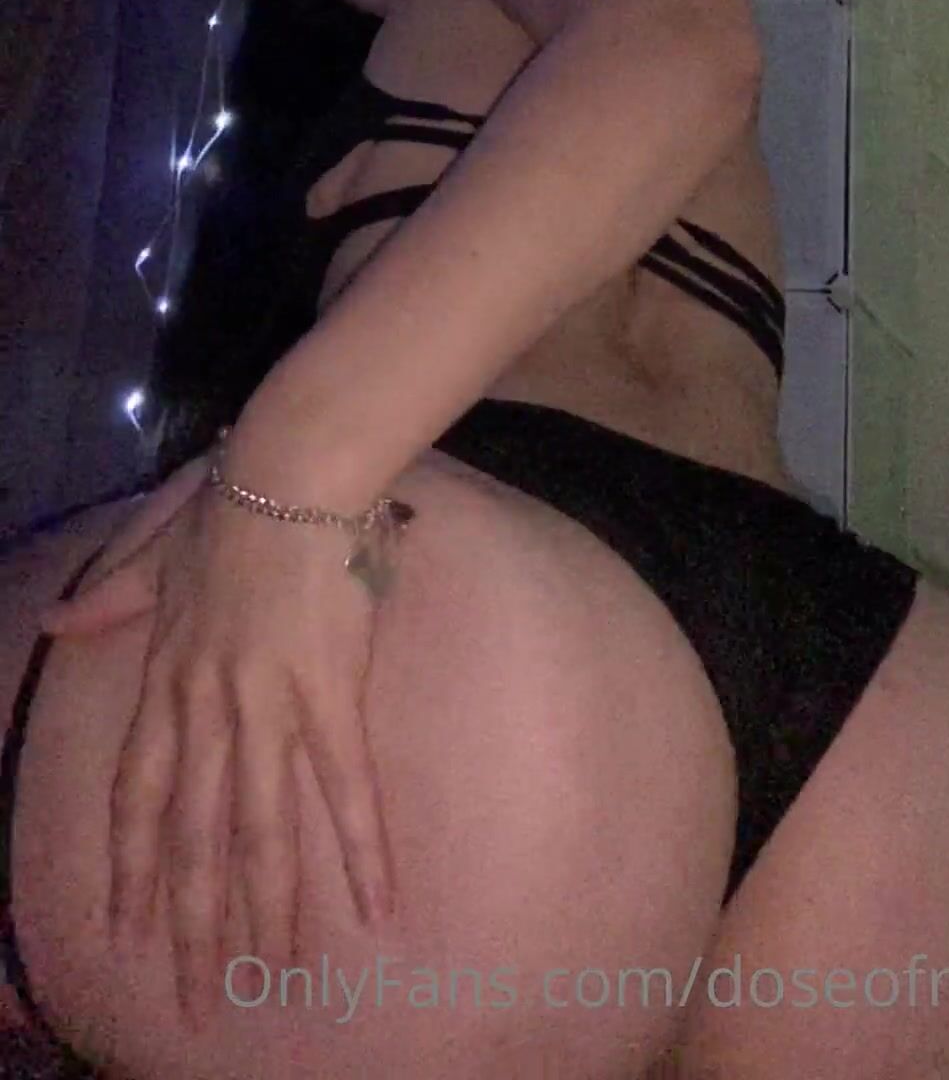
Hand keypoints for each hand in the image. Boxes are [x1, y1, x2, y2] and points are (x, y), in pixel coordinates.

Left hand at [43, 461, 393, 1019]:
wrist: (292, 467)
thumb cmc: (234, 498)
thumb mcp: (157, 551)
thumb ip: (114, 596)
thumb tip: (56, 624)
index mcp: (169, 673)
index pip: (139, 791)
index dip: (132, 864)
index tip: (123, 927)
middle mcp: (208, 703)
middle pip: (193, 833)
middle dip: (190, 921)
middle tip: (194, 995)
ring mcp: (267, 702)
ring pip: (257, 826)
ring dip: (263, 908)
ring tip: (270, 975)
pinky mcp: (329, 691)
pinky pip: (345, 783)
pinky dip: (359, 848)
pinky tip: (377, 903)